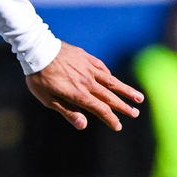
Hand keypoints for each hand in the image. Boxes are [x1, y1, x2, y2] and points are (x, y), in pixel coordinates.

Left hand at [25, 42, 143, 131]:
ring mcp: (89, 69)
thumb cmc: (39, 77)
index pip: (100, 109)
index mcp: (78, 94)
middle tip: (135, 114)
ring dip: (126, 90)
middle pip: (110, 97)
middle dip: (124, 107)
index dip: (111, 119)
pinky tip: (113, 79)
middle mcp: (88, 82)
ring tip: (139, 98)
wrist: (37, 50)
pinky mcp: (87, 58)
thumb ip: (67, 111)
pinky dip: (110, 76)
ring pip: (112, 82)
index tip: (118, 126)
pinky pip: (102, 68)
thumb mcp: (48, 99)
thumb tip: (83, 125)